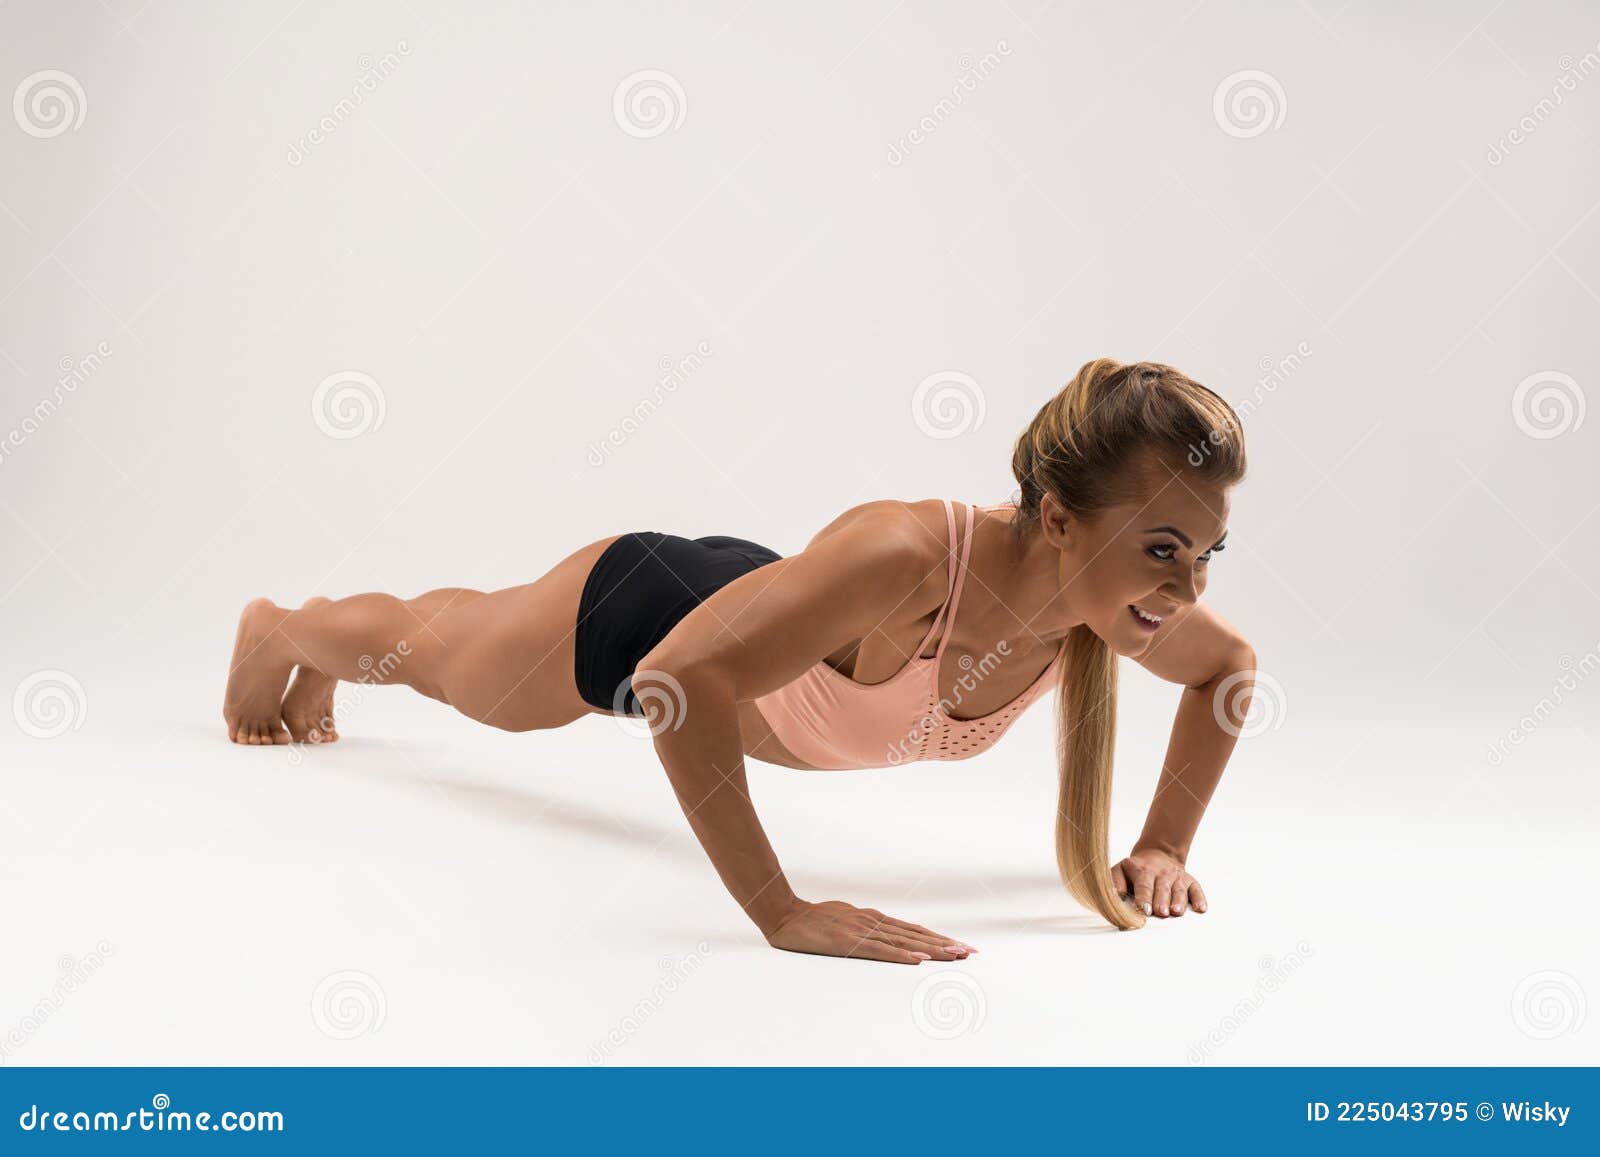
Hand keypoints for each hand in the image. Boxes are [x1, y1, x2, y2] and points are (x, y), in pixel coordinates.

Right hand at [764, 899, 976, 963]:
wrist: (786, 916)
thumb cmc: (815, 920)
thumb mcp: (847, 919)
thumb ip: (867, 927)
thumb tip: (888, 935)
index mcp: (873, 919)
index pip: (913, 930)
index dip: (938, 938)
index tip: (961, 947)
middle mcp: (873, 922)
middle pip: (915, 935)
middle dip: (944, 944)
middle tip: (969, 953)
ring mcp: (862, 931)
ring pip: (904, 941)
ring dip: (931, 949)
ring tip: (954, 955)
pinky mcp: (849, 941)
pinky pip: (880, 950)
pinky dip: (901, 954)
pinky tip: (917, 959)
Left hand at [1112, 847, 1206, 918]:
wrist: (1157, 854)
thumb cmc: (1136, 870)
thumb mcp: (1120, 870)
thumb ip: (1114, 882)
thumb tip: (1113, 896)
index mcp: (1141, 870)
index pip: (1143, 884)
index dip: (1143, 897)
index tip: (1143, 909)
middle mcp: (1160, 873)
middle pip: (1162, 888)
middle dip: (1161, 901)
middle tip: (1161, 912)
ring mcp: (1176, 876)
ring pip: (1178, 889)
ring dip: (1178, 901)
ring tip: (1177, 912)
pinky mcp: (1189, 880)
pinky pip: (1196, 889)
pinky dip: (1199, 898)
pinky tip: (1201, 908)